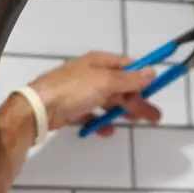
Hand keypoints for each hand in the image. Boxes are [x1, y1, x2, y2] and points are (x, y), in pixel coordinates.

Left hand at [29, 52, 162, 137]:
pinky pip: (91, 114)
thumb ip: (129, 79)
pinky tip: (107, 130)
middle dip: (137, 100)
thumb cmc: (73, 90)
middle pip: (120, 86)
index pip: (127, 66)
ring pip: (107, 101)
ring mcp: (80, 92)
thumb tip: (152, 72)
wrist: (38, 108)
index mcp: (99, 62)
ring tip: (135, 123)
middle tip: (153, 117)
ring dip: (122, 111)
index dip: (142, 78)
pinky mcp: (71, 109)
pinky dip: (101, 121)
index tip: (155, 91)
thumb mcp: (105, 82)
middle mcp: (90, 74)